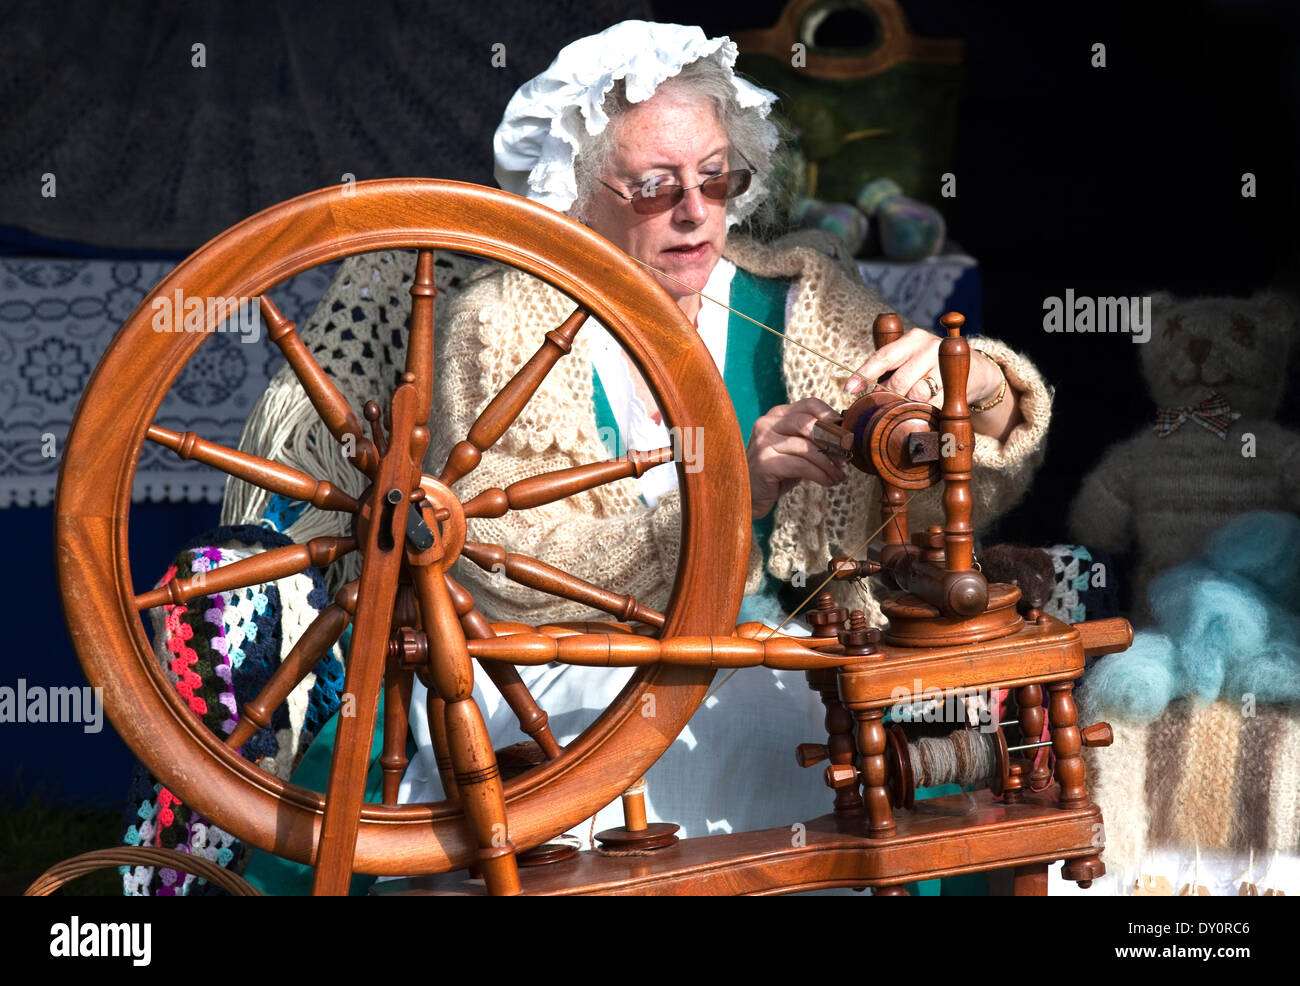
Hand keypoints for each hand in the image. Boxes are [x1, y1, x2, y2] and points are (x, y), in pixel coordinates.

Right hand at [747, 398, 846, 518]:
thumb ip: (812, 438)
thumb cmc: (777, 471)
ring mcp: (763, 442)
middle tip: (846, 456)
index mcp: (777, 415)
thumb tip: (846, 436)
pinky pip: (800, 466)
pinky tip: (827, 482)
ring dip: (829, 464)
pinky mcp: (764, 462)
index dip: (831, 416)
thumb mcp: (795, 449)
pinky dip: (819, 475)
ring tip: (839, 475)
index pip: (809, 404)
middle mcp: (767, 424)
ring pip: (806, 447)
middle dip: (832, 441)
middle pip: (808, 423)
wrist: (749, 493)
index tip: (846, 434)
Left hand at [843, 328, 1003, 407]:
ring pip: (916, 394)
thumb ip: (888, 369)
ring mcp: (945, 365)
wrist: (975, 371)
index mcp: (912, 339)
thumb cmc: (932, 367)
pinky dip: (926, 411)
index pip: (882, 356)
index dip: (864, 374)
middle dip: (888, 397)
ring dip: (908, 405)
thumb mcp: (911, 359)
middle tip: (885, 406)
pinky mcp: (958, 383)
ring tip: (909, 406)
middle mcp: (929, 347)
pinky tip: (925, 411)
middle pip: (898, 381)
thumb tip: (858, 390)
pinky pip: (934, 405)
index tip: (849, 390)